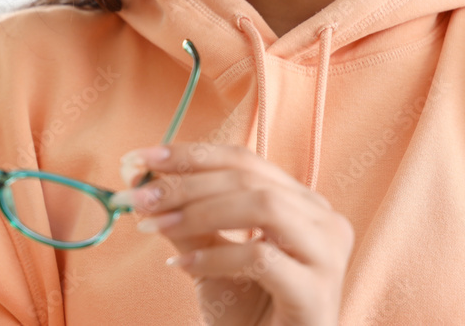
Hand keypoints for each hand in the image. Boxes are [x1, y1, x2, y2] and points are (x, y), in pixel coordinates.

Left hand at [112, 143, 353, 325]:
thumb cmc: (249, 314)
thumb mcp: (209, 259)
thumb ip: (185, 221)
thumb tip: (142, 185)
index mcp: (302, 203)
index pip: (243, 160)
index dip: (190, 155)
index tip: (138, 158)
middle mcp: (323, 221)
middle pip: (249, 179)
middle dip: (185, 183)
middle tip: (138, 197)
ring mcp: (326, 256)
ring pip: (263, 206)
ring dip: (199, 212)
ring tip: (155, 226)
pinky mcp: (317, 293)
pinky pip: (261, 258)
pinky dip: (214, 257)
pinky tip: (180, 266)